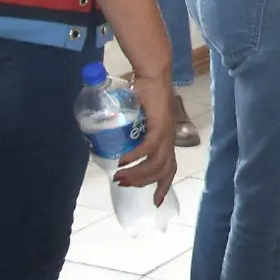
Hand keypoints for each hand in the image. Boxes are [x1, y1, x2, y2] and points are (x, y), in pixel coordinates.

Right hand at [115, 74, 178, 203]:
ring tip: (120, 176)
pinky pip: (149, 147)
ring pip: (156, 163)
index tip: (154, 203)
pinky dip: (136, 156)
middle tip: (123, 184)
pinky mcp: (161, 125)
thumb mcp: (137, 122)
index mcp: (167, 141)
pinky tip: (123, 161)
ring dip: (138, 173)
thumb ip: (130, 135)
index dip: (163, 187)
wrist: (152, 75)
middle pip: (162, 171)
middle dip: (142, 182)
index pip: (169, 170)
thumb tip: (108, 145)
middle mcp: (170, 140)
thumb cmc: (144, 96)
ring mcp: (167, 133)